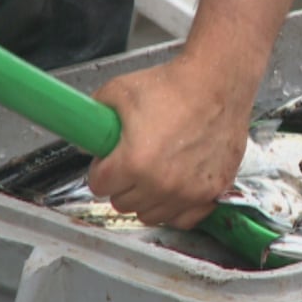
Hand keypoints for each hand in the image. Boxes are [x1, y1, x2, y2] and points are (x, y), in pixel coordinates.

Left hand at [87, 55, 250, 228]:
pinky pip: (184, 219)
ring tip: (155, 172)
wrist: (218, 83)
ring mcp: (190, 191)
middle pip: (123, 203)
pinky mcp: (213, 191)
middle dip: (123, 184)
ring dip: (148, 197)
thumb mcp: (119, 92)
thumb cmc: (174, 87)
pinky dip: (177, 207)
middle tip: (134, 161)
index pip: (99, 185)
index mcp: (134, 162)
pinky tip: (175, 187)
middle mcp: (162, 183)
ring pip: (151, 215)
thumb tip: (83, 139)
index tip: (110, 159)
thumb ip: (93, 119)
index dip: (102, 168)